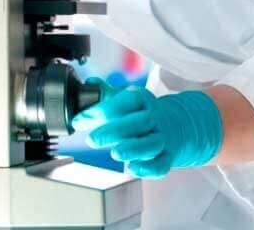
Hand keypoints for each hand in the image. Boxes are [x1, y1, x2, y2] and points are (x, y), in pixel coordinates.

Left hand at [71, 80, 222, 178]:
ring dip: (133, 149)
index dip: (103, 110)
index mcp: (141, 99)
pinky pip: (162, 164)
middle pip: (139, 122)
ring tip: (115, 154)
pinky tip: (132, 168)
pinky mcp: (167, 156)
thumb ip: (106, 94)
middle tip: (92, 140)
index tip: (80, 121)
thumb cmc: (140, 112)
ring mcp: (162, 138)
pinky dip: (148, 168)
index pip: (126, 101)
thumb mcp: (125, 98)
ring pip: (152, 143)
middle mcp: (153, 117)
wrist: (174, 125)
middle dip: (114, 131)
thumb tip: (90, 83)